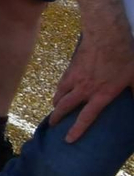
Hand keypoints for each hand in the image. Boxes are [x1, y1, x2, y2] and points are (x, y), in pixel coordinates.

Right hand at [50, 28, 133, 142]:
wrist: (106, 36)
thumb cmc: (124, 57)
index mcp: (102, 95)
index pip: (86, 117)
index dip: (77, 130)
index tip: (68, 139)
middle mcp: (85, 89)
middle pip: (66, 107)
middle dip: (57, 118)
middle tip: (52, 125)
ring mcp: (76, 78)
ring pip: (60, 95)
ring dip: (56, 104)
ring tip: (54, 110)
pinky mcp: (71, 68)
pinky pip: (61, 83)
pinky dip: (58, 89)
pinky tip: (59, 91)